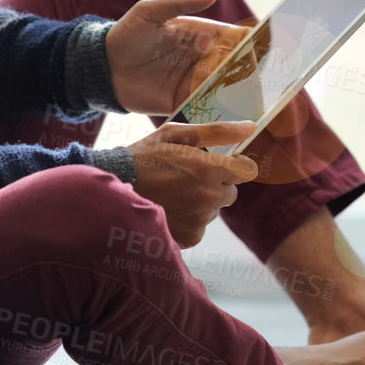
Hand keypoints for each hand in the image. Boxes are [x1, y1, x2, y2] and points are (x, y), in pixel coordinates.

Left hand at [104, 0, 258, 114]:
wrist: (102, 68)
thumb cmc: (125, 34)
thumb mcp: (148, 12)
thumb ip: (178, 2)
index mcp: (196, 33)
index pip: (230, 36)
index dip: (249, 40)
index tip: (265, 48)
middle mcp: (199, 57)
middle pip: (233, 64)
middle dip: (251, 71)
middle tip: (268, 80)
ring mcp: (191, 80)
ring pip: (224, 86)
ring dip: (240, 93)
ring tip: (258, 101)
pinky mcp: (181, 101)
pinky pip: (205, 106)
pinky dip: (220, 111)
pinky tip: (234, 117)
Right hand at [129, 121, 258, 246]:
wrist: (114, 186)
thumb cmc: (145, 155)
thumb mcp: (176, 134)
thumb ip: (216, 131)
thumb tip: (250, 127)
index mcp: (210, 169)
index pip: (248, 171)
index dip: (236, 166)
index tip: (222, 164)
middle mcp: (210, 197)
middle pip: (230, 193)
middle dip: (216, 184)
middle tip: (187, 177)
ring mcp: (200, 220)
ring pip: (213, 210)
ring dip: (201, 202)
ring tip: (173, 193)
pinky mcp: (190, 237)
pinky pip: (199, 226)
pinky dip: (189, 220)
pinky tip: (169, 209)